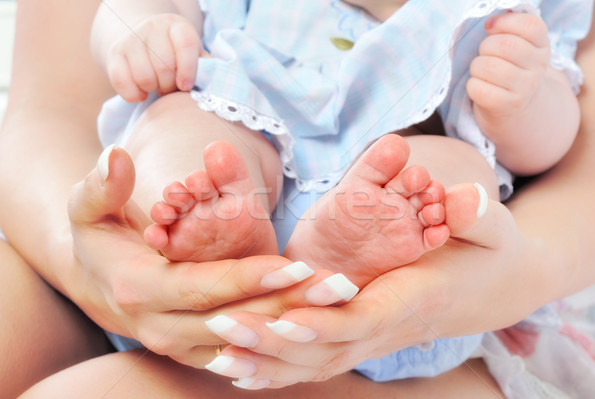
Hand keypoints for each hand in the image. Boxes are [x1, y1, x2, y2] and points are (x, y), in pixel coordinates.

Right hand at [66, 146, 346, 367]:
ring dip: (294, 326)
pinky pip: (240, 357)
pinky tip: (315, 330)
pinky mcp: (192, 353)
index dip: (252, 277)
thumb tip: (114, 157)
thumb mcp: (87, 208)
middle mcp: (160, 328)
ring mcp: (177, 346)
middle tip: (339, 288)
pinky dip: (276, 346)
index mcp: (140, 290)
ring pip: (246, 344)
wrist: (93, 280)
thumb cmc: (99, 237)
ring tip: (340, 304)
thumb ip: (102, 185)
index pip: (206, 287)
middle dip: (291, 306)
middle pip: (237, 322)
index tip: (298, 264)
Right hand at [106, 13, 202, 101]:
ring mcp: (131, 38)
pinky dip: (133, 94)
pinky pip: (121, 81)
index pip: (185, 45)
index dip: (188, 70)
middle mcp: (153, 27)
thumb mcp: (194, 55)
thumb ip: (205, 67)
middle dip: (170, 85)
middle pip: (164, 66)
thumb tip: (212, 81)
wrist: (144, 39)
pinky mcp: (114, 53)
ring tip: (158, 87)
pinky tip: (142, 93)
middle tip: (171, 87)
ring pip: (144, 77)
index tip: (186, 86)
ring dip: (153, 90)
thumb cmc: (176, 55)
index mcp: (177, 26)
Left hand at [199, 200, 542, 388]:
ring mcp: (376, 340)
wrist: (494, 287)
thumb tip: (466, 201)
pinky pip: (320, 362)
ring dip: (268, 361)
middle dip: (275, 341)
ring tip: (217, 354)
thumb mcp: (493, 230)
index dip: (326, 323)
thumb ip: (479, 216)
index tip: (284, 320)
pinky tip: (243, 370)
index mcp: (417, 298)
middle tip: (222, 325)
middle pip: (329, 347)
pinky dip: (281, 369)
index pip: (367, 319)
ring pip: (319, 362)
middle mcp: (391, 328)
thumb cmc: (489, 253)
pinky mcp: (364, 339)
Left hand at [467, 12, 550, 127]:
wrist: (516, 105)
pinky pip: (477, 88)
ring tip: (482, 71)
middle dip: (485, 46)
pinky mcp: (507, 105)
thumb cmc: (510, 67)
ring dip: (476, 66)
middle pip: (503, 45)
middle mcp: (538, 67)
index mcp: (542, 46)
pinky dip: (472, 85)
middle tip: (486, 54)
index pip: (529, 25)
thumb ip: (511, 27)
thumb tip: (494, 16)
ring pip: (487, 66)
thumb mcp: (519, 45)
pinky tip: (481, 86)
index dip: (504, 22)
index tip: (490, 27)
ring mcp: (524, 88)